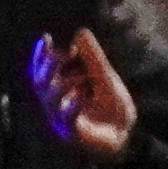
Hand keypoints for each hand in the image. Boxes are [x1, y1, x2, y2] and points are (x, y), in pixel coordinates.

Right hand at [27, 23, 138, 163]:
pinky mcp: (71, 134)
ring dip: (64, 85)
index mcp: (61, 88)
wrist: (126, 136)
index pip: (44, 69)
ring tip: (84, 80)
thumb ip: (93, 58)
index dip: (41, 55)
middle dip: (48, 68)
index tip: (46, 39)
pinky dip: (70, 107)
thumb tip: (80, 32)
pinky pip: (66, 119)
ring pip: (51, 99)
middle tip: (56, 56)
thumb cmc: (112, 107)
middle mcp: (56, 103)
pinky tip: (78, 97)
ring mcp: (61, 120)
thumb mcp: (105, 78)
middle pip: (41, 83)